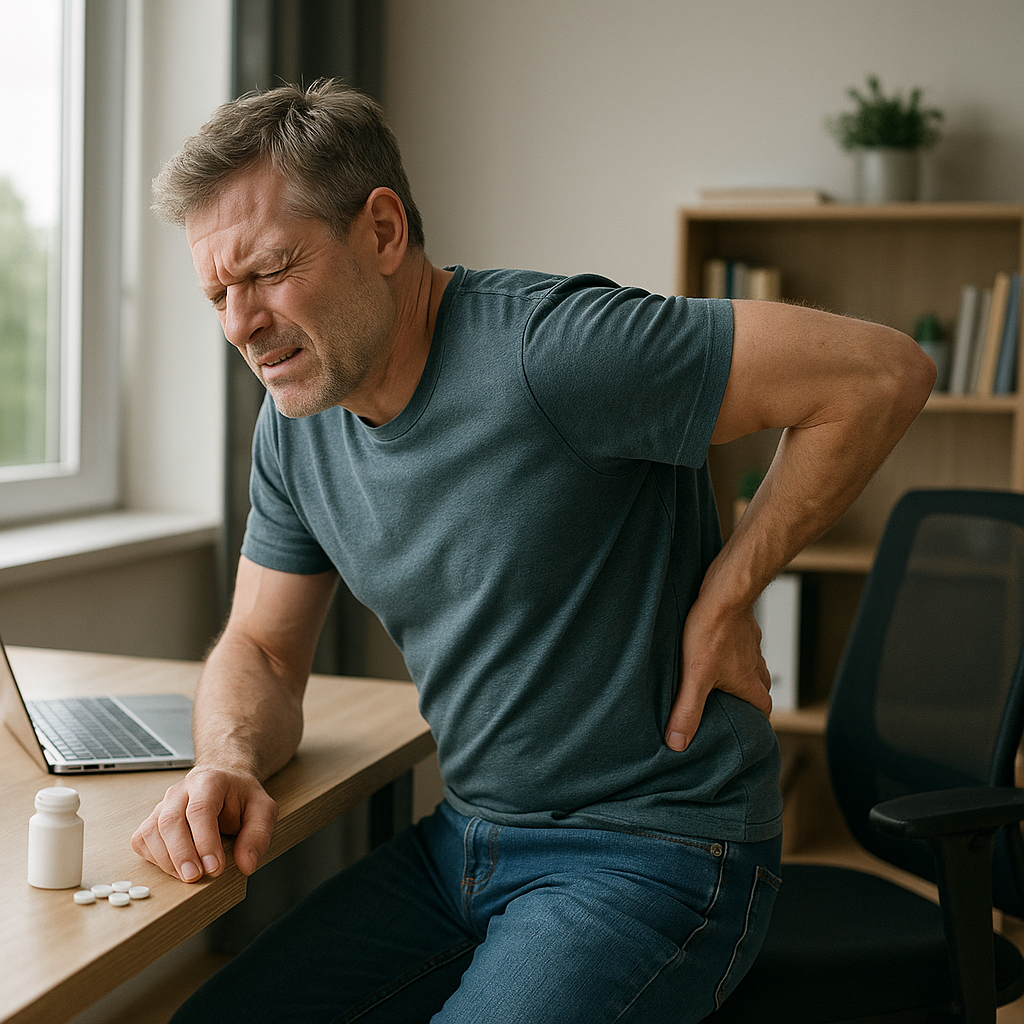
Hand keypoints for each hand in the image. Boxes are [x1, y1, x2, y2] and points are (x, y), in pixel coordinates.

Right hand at [131, 765, 278, 881]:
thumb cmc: (241, 796)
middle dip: (181, 854)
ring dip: (166, 859)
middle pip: (170, 821)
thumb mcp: (263, 810)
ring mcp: (164, 804)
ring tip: (187, 876)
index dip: (205, 841)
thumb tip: (246, 865)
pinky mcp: (153, 820)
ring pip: (152, 831)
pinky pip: (143, 839)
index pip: (200, 810)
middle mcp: (182, 791)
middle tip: (195, 877)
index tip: (215, 867)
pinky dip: (154, 858)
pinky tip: (174, 867)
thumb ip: (258, 835)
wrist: (224, 780)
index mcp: (210, 782)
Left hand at [665, 598, 771, 751]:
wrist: (725, 591)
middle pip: (761, 687)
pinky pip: (743, 643)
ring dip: (742, 673)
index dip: (757, 720)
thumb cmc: (712, 631)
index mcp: (748, 682)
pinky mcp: (743, 625)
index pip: (764, 709)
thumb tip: (678, 744)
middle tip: (732, 704)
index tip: (748, 727)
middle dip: (750, 698)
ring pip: (753, 664)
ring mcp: (750, 643)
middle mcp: (755, 664)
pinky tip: (717, 647)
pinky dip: (735, 650)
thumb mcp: (695, 676)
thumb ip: (687, 710)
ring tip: (722, 678)